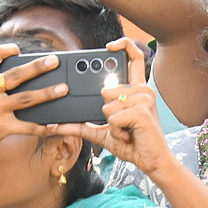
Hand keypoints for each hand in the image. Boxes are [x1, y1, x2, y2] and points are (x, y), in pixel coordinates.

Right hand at [0, 42, 65, 167]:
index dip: (9, 50)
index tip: (21, 51)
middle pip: (15, 74)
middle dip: (38, 66)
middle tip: (55, 60)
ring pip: (26, 98)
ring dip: (47, 93)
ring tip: (64, 88)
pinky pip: (26, 126)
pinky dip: (42, 126)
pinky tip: (55, 124)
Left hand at [48, 38, 173, 176]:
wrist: (152, 161)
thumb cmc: (132, 145)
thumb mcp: (103, 133)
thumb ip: (81, 126)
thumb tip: (55, 126)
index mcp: (137, 90)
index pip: (133, 58)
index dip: (122, 45)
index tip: (109, 46)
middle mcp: (143, 91)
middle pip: (106, 90)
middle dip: (106, 112)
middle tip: (123, 125)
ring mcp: (144, 99)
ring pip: (107, 105)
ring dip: (112, 125)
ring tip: (127, 131)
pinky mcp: (141, 111)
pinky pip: (113, 118)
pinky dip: (116, 132)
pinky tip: (129, 135)